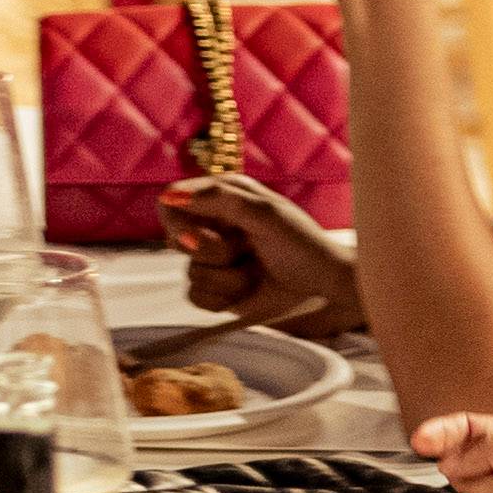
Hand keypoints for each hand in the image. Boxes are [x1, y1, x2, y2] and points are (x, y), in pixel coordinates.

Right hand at [170, 185, 368, 340]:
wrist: (321, 283)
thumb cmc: (301, 242)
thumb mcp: (264, 212)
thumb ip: (219, 198)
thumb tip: (171, 195)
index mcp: (220, 197)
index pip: (170, 201)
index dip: (176, 219)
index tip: (194, 232)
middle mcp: (212, 226)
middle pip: (175, 237)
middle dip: (211, 250)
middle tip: (242, 248)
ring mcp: (213, 260)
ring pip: (191, 272)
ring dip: (229, 277)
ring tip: (256, 270)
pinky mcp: (215, 289)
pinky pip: (195, 297)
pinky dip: (224, 298)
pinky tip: (248, 290)